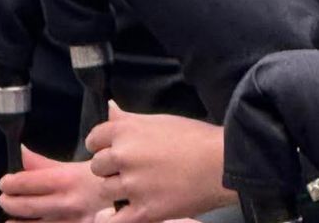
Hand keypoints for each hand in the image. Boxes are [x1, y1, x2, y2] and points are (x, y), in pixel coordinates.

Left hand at [0, 147, 111, 222]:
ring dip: (15, 220)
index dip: (9, 182)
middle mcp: (65, 202)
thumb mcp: (77, 162)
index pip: (24, 182)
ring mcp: (69, 220)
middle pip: (21, 205)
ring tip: (12, 217)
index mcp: (67, 179)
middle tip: (5, 196)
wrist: (134, 193)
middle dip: (7, 201)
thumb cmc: (106, 175)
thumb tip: (22, 151)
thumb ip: (46, 161)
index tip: (6, 182)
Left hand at [84, 102, 236, 222]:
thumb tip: (109, 107)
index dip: (106, 145)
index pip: (95, 139)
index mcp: (127, 131)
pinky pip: (112, 221)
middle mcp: (124, 156)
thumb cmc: (198, 138)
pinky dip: (112, 219)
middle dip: (112, 168)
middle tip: (135, 169)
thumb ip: (130, 118)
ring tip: (141, 187)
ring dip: (120, 190)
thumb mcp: (162, 121)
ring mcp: (132, 185)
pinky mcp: (143, 211)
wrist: (224, 163)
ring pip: (105, 190)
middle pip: (97, 166)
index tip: (119, 150)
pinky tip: (125, 212)